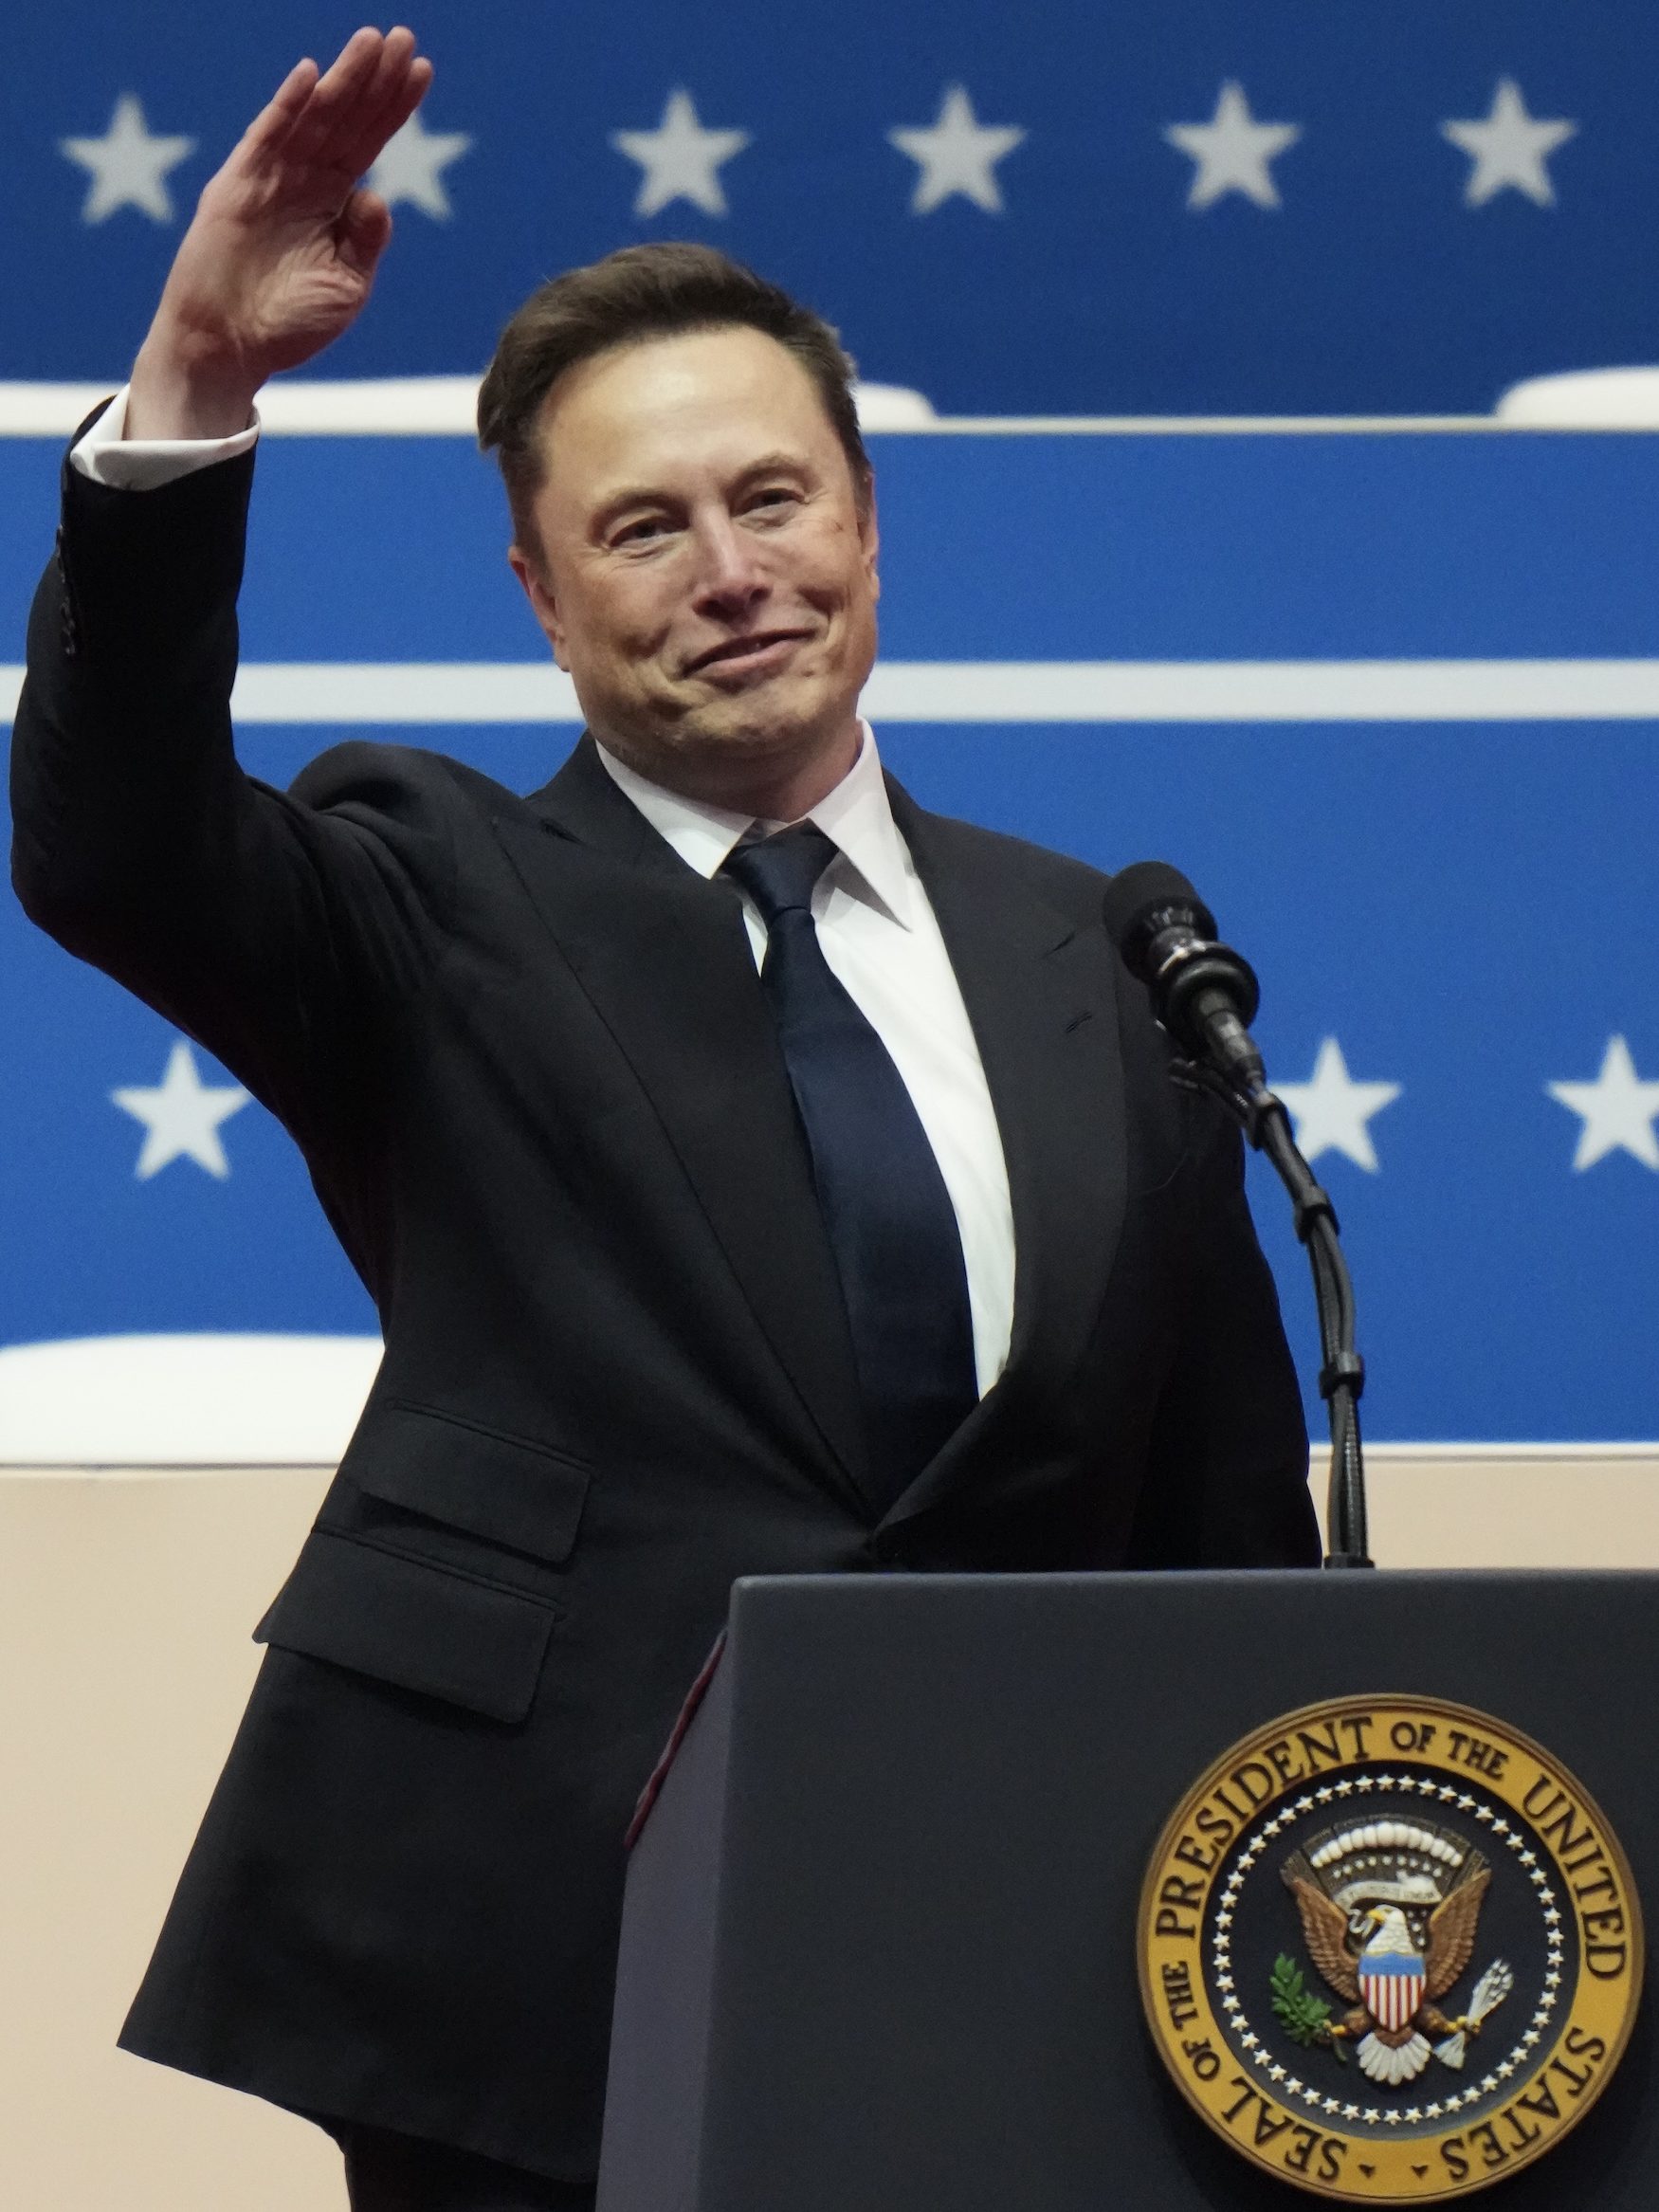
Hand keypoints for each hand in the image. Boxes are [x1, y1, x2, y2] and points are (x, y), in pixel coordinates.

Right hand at [126, 26, 432, 439]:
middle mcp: (303, 180)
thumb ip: (366, 242)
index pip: (369, 142)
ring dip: (343, 79)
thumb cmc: (288, 325)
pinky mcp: (237, 186)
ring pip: (313, 118)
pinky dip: (288, 106)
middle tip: (403, 37)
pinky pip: (266, 138)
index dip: (395, 107)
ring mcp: (269, 179)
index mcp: (332, 203)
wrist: (230, 350)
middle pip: (347, 119)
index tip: (421, 70)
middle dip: (375, 79)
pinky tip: (312, 75)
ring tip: (371, 41)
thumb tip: (378, 195)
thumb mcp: (346, 287)